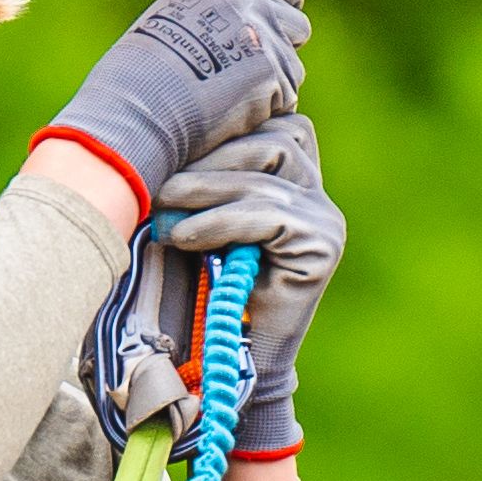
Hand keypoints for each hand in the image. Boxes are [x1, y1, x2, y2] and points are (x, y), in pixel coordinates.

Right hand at [36, 0, 309, 217]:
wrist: (137, 111)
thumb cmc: (138, 78)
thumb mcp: (171, 24)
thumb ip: (214, 17)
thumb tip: (244, 28)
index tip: (281, 10)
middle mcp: (246, 3)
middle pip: (297, 25)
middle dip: (282, 51)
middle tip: (248, 75)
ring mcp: (264, 39)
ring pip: (292, 69)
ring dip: (270, 88)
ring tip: (224, 101)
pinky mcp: (273, 76)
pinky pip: (286, 100)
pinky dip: (265, 113)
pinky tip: (228, 117)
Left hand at [156, 114, 342, 459]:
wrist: (232, 360)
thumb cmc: (205, 284)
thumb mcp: (199, 218)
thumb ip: (197, 176)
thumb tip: (155, 130)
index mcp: (295, 177)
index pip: (273, 120)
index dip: (227, 123)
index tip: (173, 139)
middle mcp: (318, 194)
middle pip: (274, 138)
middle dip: (212, 154)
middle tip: (160, 181)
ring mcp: (326, 220)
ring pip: (268, 173)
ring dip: (207, 187)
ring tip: (164, 209)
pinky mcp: (322, 247)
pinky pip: (269, 215)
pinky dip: (221, 222)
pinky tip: (185, 237)